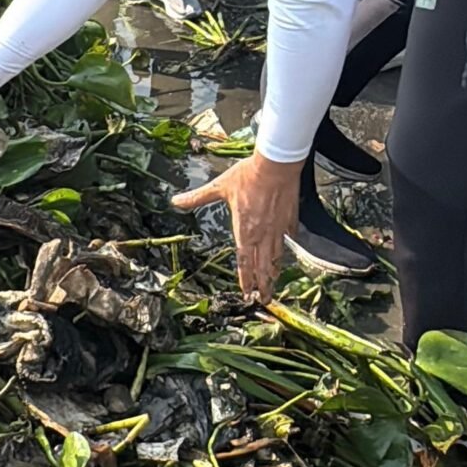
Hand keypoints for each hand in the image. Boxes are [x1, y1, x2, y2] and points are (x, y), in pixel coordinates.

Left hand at [171, 150, 302, 300]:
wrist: (275, 166)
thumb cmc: (247, 176)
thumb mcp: (219, 187)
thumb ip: (198, 198)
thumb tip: (176, 201)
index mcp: (244, 231)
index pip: (244, 262)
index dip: (246, 279)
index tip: (247, 293)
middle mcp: (262, 235)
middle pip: (263, 267)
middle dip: (263, 285)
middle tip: (264, 300)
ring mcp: (278, 229)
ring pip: (276, 257)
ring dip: (274, 273)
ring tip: (274, 283)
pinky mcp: (290, 220)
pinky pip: (289, 240)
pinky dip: (286, 250)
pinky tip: (286, 254)